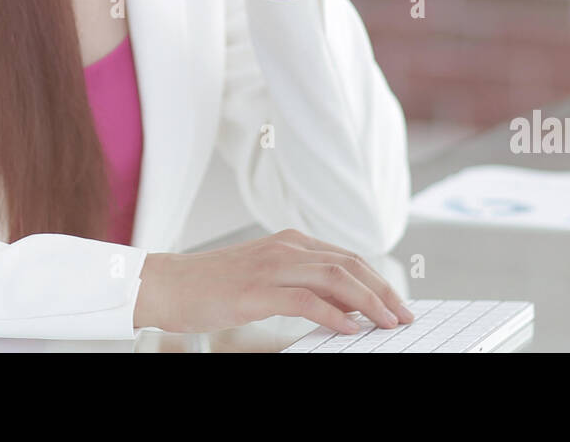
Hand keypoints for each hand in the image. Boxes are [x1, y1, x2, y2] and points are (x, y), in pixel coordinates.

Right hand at [132, 228, 414, 334]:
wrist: (165, 284)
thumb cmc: (211, 286)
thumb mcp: (264, 279)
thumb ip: (302, 286)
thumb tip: (345, 308)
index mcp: (290, 241)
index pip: (348, 257)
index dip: (378, 280)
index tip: (397, 304)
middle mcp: (286, 247)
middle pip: (350, 264)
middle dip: (383, 291)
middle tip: (403, 316)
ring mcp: (271, 266)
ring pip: (335, 277)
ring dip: (368, 302)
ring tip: (386, 323)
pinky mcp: (256, 290)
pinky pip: (305, 299)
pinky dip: (334, 314)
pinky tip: (349, 329)